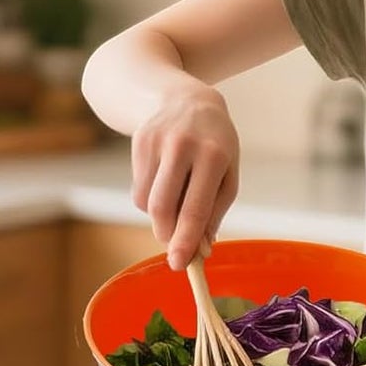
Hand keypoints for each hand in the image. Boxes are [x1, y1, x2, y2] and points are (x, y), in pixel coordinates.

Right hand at [130, 82, 239, 270]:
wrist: (186, 100)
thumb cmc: (215, 145)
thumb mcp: (227, 173)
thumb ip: (215, 211)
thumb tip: (200, 248)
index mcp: (214, 155)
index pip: (195, 207)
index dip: (186, 240)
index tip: (179, 265)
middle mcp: (183, 146)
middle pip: (162, 207)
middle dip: (167, 233)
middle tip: (175, 246)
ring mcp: (157, 142)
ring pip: (146, 202)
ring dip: (159, 216)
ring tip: (176, 199)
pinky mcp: (139, 142)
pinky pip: (138, 190)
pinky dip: (150, 199)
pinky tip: (164, 182)